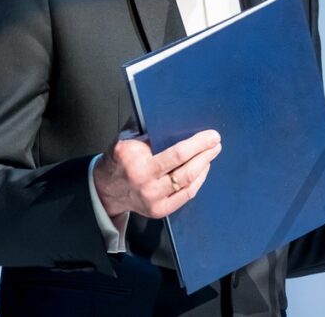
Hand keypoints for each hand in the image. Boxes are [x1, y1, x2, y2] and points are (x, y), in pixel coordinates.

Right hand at [92, 129, 221, 218]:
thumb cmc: (122, 156)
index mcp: (135, 161)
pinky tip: (202, 169)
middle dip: (205, 155)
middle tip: (216, 143)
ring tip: (211, 153)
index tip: (211, 135)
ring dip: (204, 166)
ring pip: (188, 184)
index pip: (175, 154)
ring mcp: (152, 200)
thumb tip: (176, 114)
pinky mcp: (158, 211)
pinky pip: (185, 196)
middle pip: (185, 171)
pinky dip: (198, 181)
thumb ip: (148, 128)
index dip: (198, 144)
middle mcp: (144, 183)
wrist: (108, 187)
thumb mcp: (128, 137)